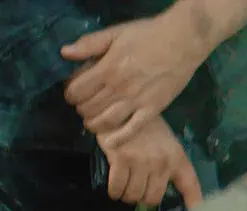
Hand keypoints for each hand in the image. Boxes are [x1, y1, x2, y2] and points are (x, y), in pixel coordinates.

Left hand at [61, 0, 246, 145]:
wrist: (182, 41)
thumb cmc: (148, 34)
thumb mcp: (115, 33)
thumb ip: (89, 44)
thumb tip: (64, 53)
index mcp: (107, 68)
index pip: (77, 91)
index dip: (69, 94)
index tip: (73, 92)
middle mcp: (118, 88)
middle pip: (88, 108)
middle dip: (80, 108)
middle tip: (84, 105)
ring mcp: (136, 101)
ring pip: (105, 121)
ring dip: (93, 124)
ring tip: (92, 120)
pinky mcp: (152, 110)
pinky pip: (132, 129)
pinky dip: (118, 138)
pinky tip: (110, 141)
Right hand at [99, 118, 204, 208]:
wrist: (120, 107)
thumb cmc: (144, 127)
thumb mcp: (166, 143)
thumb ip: (170, 165)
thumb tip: (166, 191)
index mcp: (176, 158)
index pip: (190, 185)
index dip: (195, 204)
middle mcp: (162, 162)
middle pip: (152, 198)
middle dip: (141, 197)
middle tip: (136, 187)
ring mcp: (142, 161)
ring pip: (134, 195)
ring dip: (126, 195)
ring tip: (124, 184)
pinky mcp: (122, 159)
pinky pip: (118, 188)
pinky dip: (114, 191)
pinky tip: (114, 187)